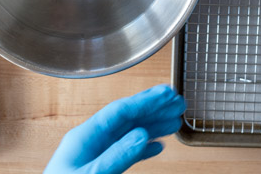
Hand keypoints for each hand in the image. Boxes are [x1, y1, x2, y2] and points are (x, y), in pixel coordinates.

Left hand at [44, 84, 184, 173]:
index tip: (166, 94)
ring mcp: (95, 154)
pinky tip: (157, 146)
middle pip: (126, 118)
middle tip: (177, 100)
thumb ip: (115, 157)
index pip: (119, 112)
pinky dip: (144, 148)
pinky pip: (126, 153)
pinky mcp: (100, 168)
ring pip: (129, 134)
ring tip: (174, 120)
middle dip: (153, 108)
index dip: (145, 101)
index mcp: (84, 137)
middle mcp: (90, 142)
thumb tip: (141, 135)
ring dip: (152, 126)